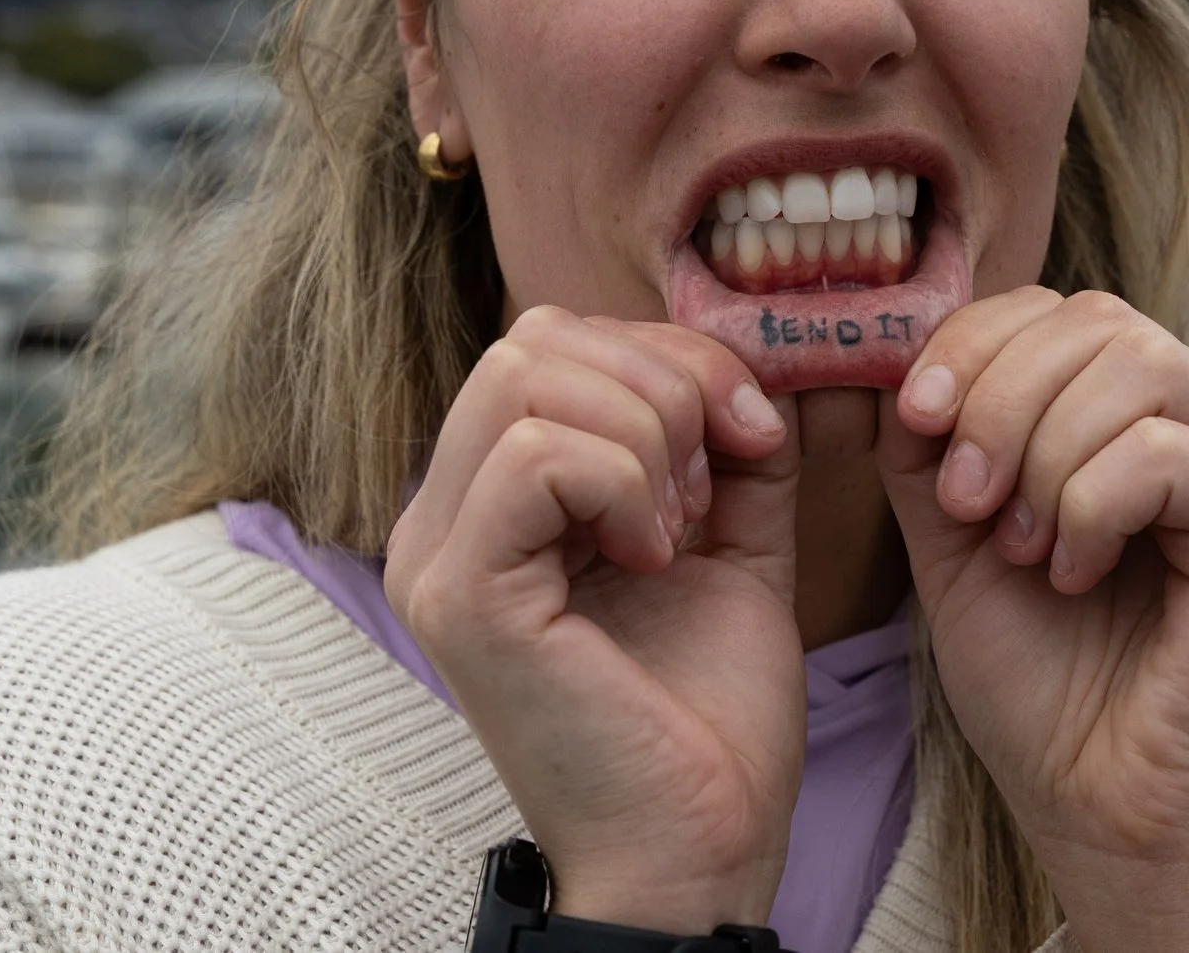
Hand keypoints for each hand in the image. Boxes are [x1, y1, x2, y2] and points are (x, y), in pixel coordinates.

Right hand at [382, 307, 800, 933]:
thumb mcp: (730, 541)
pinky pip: (531, 455)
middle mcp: (443, 520)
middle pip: (530, 341)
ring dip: (646, 435)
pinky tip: (655, 556)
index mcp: (493, 502)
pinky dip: (622, 480)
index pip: (550, 342)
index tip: (746, 440)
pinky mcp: (461, 596)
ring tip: (678, 532)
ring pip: (525, 377)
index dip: (668, 359)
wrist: (698, 848)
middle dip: (659, 383)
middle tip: (708, 488)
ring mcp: (439, 557)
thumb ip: (730, 446)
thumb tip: (749, 361)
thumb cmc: (704, 716)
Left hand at [878, 289, 1188, 952]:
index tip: (914, 418)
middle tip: (964, 502)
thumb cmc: (1035, 679)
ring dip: (1045, 454)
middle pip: (1095, 318)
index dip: (972, 341)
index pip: (1053, 308)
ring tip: (1024, 549)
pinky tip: (1077, 577)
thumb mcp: (950, 534)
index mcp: (1129, 408)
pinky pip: (1166, 451)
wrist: (1097, 809)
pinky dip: (1092, 507)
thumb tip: (890, 347)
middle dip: (999, 397)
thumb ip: (926, 439)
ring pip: (1137, 364)